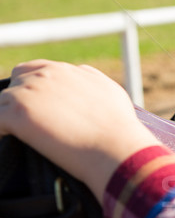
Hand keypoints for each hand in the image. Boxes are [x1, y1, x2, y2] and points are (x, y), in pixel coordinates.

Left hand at [0, 60, 159, 201]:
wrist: (117, 147)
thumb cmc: (120, 125)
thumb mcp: (111, 90)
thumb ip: (90, 77)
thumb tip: (80, 71)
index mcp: (63, 70)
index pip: (32, 70)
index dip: (32, 88)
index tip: (40, 107)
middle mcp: (43, 76)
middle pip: (14, 83)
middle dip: (20, 101)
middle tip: (31, 123)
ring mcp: (28, 94)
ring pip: (3, 102)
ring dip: (9, 117)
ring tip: (22, 136)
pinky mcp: (18, 115)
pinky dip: (2, 131)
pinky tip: (14, 141)